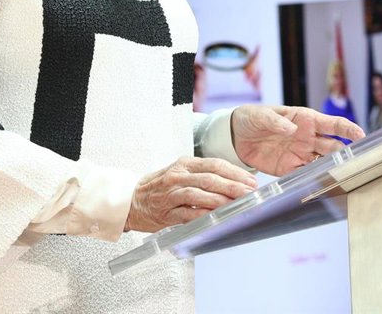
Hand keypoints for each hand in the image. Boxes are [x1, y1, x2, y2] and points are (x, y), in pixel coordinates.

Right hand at [125, 157, 257, 232]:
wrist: (130, 199)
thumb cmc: (159, 186)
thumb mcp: (181, 172)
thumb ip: (203, 175)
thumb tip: (233, 182)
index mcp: (185, 164)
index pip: (215, 164)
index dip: (235, 172)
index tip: (250, 180)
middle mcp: (178, 176)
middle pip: (210, 178)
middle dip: (233, 186)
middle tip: (249, 192)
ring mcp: (171, 194)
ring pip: (199, 194)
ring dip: (220, 200)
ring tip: (236, 204)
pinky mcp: (166, 212)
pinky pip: (187, 213)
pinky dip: (203, 215)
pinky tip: (216, 217)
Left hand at [231, 105, 365, 174]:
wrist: (236, 136)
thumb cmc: (252, 118)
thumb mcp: (261, 116)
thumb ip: (276, 121)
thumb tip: (291, 128)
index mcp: (306, 119)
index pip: (333, 124)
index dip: (348, 129)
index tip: (361, 136)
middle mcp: (308, 137)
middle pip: (333, 146)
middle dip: (344, 153)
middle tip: (353, 162)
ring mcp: (301, 154)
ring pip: (324, 162)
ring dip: (332, 168)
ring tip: (341, 176)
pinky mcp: (290, 168)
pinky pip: (306, 175)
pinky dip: (314, 180)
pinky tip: (320, 185)